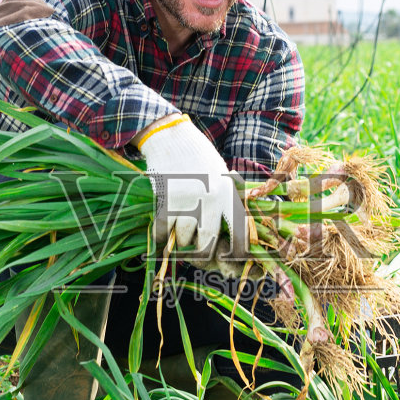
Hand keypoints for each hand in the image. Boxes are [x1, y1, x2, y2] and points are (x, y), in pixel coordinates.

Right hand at [137, 115, 244, 257]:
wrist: (171, 138)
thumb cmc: (198, 157)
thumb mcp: (221, 175)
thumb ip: (228, 200)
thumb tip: (236, 230)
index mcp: (228, 194)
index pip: (239, 232)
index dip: (236, 253)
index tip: (230, 261)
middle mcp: (211, 199)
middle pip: (207, 243)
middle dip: (200, 253)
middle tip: (195, 252)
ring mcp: (188, 201)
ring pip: (183, 239)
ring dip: (179, 240)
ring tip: (179, 230)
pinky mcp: (166, 201)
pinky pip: (163, 232)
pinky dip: (161, 237)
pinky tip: (163, 232)